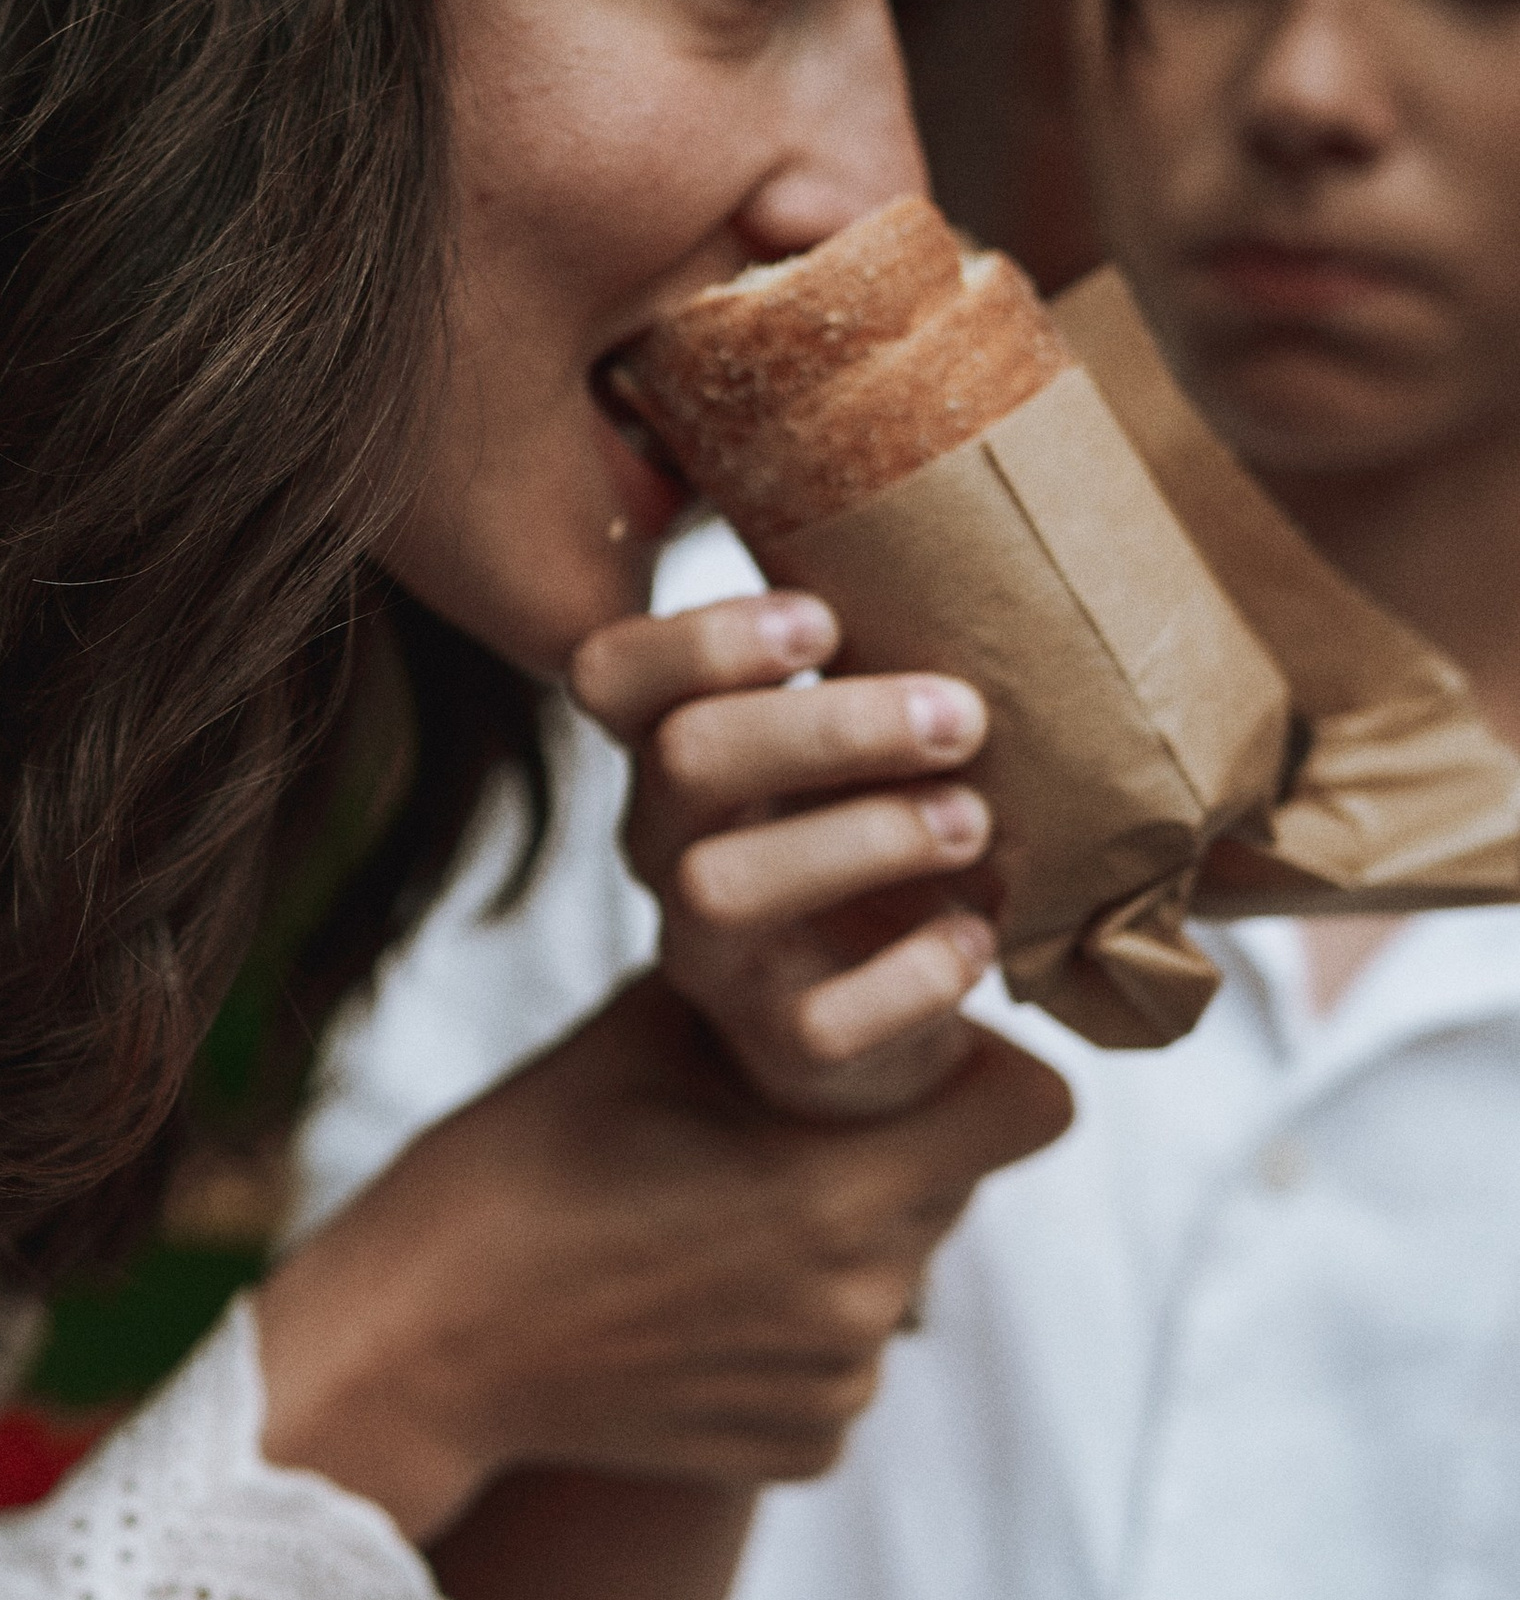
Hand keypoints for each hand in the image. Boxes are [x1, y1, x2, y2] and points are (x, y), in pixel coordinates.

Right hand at [255, 975, 1070, 1541]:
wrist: (420, 1343)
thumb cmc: (521, 1161)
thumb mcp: (646, 1034)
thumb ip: (778, 988)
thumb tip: (861, 912)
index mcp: (838, 1189)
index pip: (1036, 1110)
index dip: (985, 1066)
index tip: (914, 1047)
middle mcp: (863, 1303)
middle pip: (954, 1184)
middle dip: (893, 1141)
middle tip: (773, 1120)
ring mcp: (835, 1390)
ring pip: (896, 1271)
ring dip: (837, 1236)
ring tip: (710, 1213)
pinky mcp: (804, 1451)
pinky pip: (842, 1360)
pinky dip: (789, 1327)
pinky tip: (690, 1299)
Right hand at [574, 592, 1001, 1120]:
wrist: (876, 1016)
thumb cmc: (872, 826)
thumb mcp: (850, 745)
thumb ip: (866, 667)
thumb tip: (986, 554)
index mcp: (675, 753)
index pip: (613, 674)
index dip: (700, 639)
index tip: (824, 622)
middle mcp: (668, 847)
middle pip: (685, 760)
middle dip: (829, 727)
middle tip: (961, 715)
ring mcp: (714, 954)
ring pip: (724, 887)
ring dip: (866, 838)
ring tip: (973, 820)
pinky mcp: (781, 1045)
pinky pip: (821, 1021)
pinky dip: (913, 973)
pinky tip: (978, 937)